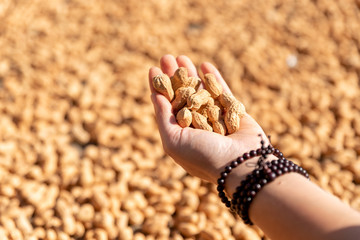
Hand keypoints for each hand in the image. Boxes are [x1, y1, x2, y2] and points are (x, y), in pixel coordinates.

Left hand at [148, 54, 267, 185]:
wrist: (241, 165)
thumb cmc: (203, 156)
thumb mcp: (173, 141)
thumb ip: (164, 118)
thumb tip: (154, 96)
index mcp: (181, 134)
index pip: (167, 106)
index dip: (159, 87)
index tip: (152, 69)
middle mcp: (197, 125)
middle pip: (182, 95)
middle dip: (174, 76)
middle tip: (166, 57)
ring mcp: (216, 118)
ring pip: (201, 91)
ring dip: (191, 73)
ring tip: (181, 56)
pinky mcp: (234, 112)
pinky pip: (222, 91)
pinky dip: (214, 78)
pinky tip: (205, 64)